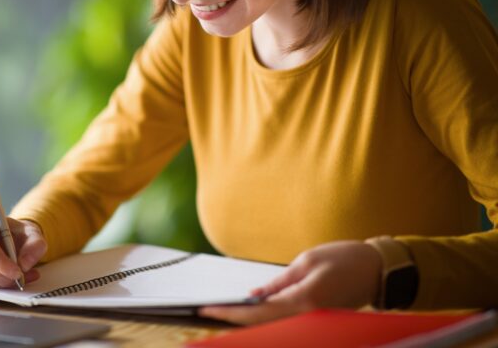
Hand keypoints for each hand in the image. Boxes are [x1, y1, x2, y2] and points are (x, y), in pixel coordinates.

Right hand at [0, 210, 46, 287]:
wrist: (14, 239)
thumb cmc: (20, 234)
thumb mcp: (34, 234)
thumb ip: (35, 246)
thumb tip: (24, 264)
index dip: (0, 261)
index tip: (17, 272)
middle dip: (0, 275)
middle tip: (19, 278)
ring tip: (17, 278)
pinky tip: (7, 278)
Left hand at [198, 241, 381, 324]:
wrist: (379, 270)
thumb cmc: (344, 258)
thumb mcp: (306, 262)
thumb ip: (279, 283)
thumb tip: (255, 295)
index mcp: (304, 300)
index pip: (259, 312)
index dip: (231, 313)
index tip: (207, 309)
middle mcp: (309, 317)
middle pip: (264, 326)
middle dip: (235, 321)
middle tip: (208, 312)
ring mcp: (316, 322)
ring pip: (275, 328)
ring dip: (249, 323)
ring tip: (224, 312)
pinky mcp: (319, 321)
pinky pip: (288, 323)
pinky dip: (267, 320)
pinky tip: (252, 312)